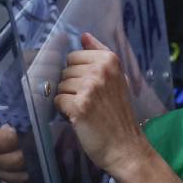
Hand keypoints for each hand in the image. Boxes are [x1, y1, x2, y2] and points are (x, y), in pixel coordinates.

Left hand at [55, 33, 151, 178]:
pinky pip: (57, 100)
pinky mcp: (79, 106)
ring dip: (68, 99)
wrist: (126, 147)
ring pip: (60, 86)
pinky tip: (79, 118)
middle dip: (72, 87)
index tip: (92, 88)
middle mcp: (100, 70)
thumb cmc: (119, 114)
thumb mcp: (117, 78)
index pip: (74, 56)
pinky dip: (64, 111)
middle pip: (65, 71)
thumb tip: (84, 35)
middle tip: (90, 102)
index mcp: (110, 60)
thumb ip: (99, 54)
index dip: (78, 74)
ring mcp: (90, 87)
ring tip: (86, 110)